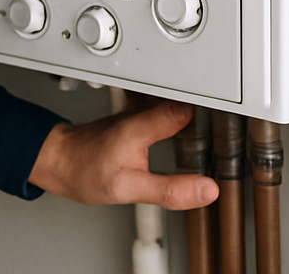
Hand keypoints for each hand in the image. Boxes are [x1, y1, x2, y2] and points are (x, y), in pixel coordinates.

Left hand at [28, 100, 218, 208]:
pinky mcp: (132, 117)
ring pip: (172, 101)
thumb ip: (169, 190)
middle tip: (231, 120)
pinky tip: (185, 126)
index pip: (187, 108)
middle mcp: (139, 113)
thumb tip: (206, 190)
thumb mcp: (129, 189)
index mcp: (141, 126)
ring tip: (216, 121)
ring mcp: (135, 113)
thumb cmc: (83, 171)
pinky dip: (176, 114)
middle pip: (183, 99)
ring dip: (192, 108)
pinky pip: (161, 108)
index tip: (231, 122)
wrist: (57, 161)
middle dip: (207, 107)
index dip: (211, 112)